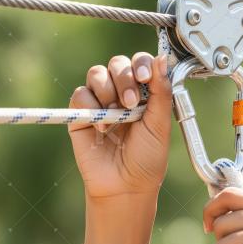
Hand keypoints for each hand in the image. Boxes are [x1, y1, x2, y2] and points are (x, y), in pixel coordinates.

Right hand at [68, 53, 171, 199]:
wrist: (126, 185)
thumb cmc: (147, 158)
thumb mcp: (160, 123)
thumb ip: (161, 91)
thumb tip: (162, 58)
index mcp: (145, 92)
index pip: (140, 62)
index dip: (141, 64)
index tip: (145, 77)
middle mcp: (122, 92)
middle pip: (117, 63)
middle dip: (124, 79)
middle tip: (130, 104)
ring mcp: (100, 102)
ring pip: (97, 74)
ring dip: (107, 91)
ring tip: (116, 116)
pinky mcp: (81, 114)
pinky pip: (80, 94)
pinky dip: (91, 107)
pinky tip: (102, 129)